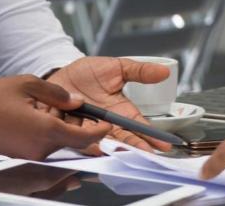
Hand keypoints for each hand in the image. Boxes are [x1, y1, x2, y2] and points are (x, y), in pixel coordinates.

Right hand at [0, 75, 110, 159]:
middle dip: (85, 133)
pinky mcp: (20, 158)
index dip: (101, 132)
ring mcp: (29, 157)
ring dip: (67, 136)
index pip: (85, 138)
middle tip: (90, 118)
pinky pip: (44, 152)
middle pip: (74, 145)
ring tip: (66, 118)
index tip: (108, 124)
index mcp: (45, 131)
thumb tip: (76, 101)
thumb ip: (56, 93)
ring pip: (60, 149)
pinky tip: (45, 123)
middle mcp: (40, 150)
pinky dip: (51, 140)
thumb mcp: (26, 84)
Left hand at [48, 56, 171, 150]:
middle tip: (145, 155)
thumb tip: (164, 71)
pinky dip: (82, 142)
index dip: (150, 136)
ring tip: (118, 150)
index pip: (137, 126)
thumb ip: (139, 71)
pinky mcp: (66, 128)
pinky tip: (92, 146)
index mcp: (120, 112)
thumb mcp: (117, 68)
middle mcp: (104, 124)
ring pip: (99, 142)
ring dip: (109, 147)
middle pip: (121, 140)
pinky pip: (74, 137)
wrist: (60, 72)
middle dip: (133, 148)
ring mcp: (86, 128)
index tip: (163, 145)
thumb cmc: (89, 73)